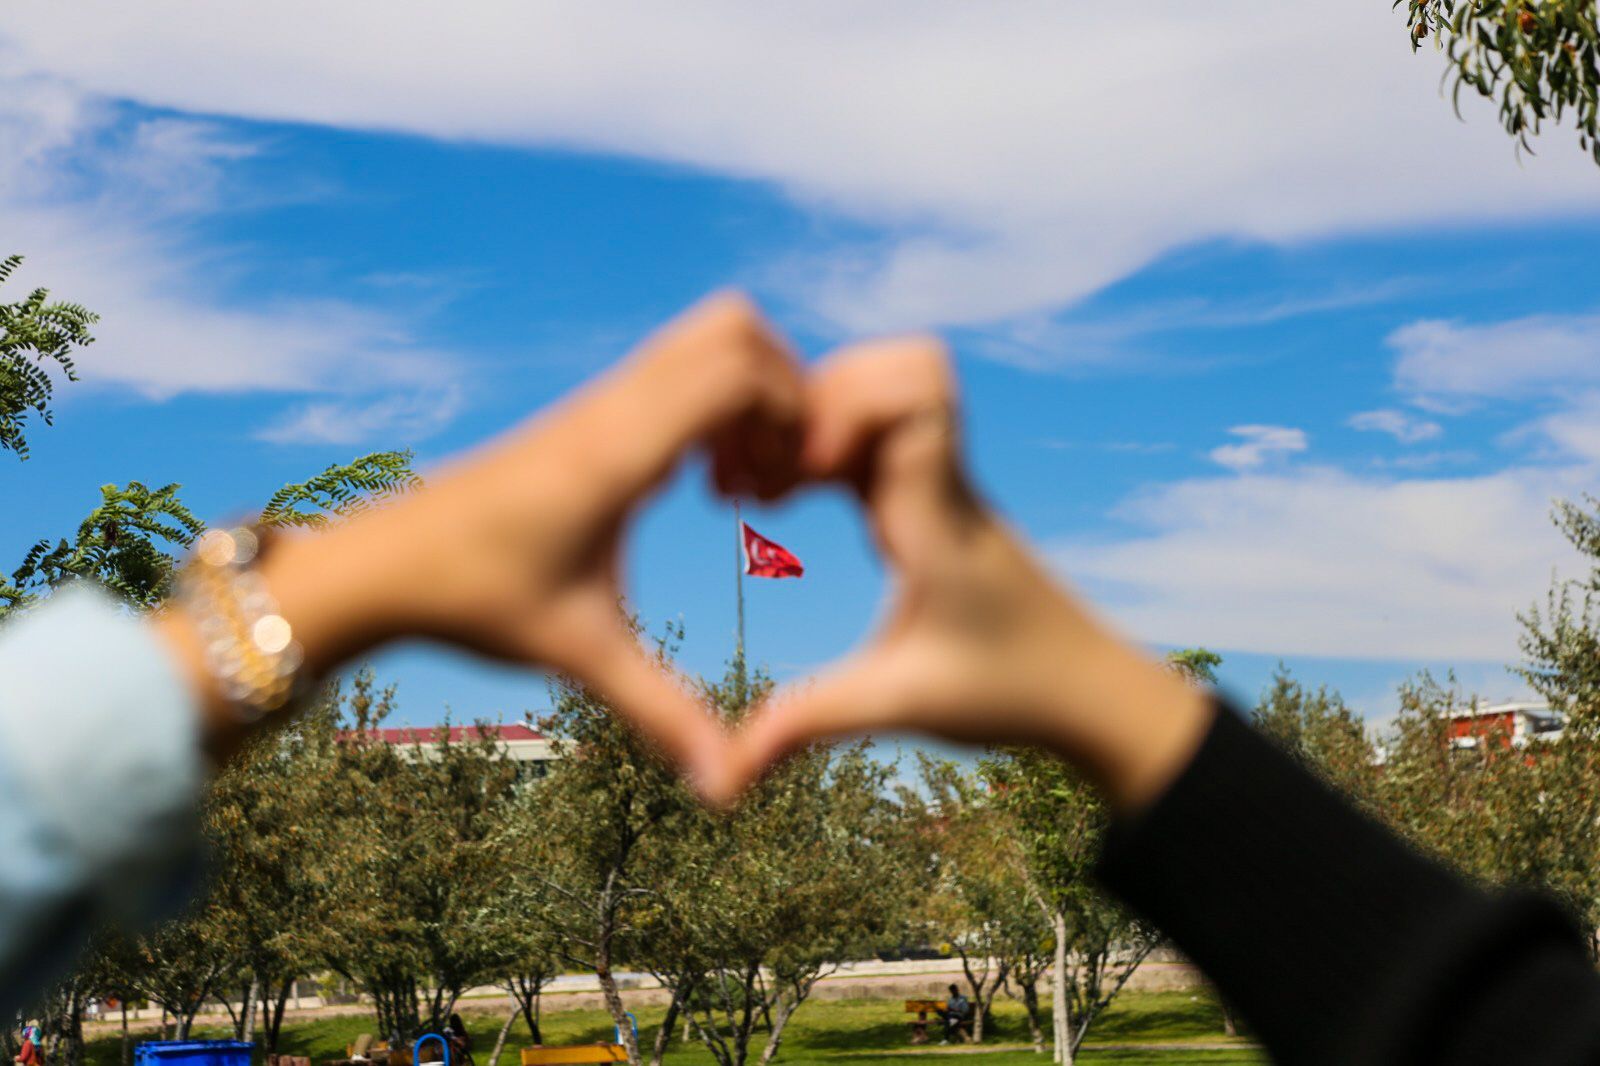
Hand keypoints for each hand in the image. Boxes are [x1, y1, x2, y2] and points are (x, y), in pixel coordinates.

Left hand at [167, 292, 803, 779]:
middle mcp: (614, 408)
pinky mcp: (588, 414)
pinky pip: (674, 370)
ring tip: (744, 483)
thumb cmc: (475, 599)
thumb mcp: (580, 654)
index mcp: (619, 452)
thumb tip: (727, 787)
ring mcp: (599, 402)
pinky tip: (701, 483)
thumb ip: (664, 714)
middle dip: (787, 389)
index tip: (788, 489)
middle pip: (733, 327)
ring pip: (704, 339)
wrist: (381, 562)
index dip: (793, 414)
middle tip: (781, 474)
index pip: (736, 371)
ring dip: (750, 395)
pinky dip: (714, 405)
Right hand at [713, 337, 1212, 811]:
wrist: (1091, 692)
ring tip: (765, 485)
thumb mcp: (899, 705)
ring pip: (888, 387)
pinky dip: (826, 441)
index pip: (914, 393)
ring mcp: (943, 482)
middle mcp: (945, 482)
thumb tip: (723, 776)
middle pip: (896, 367)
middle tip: (763, 475)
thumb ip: (809, 723)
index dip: (841, 406)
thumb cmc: (1010, 692)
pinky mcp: (933, 495)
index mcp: (940, 514)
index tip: (796, 473)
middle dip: (815, 399)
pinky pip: (878, 430)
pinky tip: (786, 497)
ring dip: (820, 414)